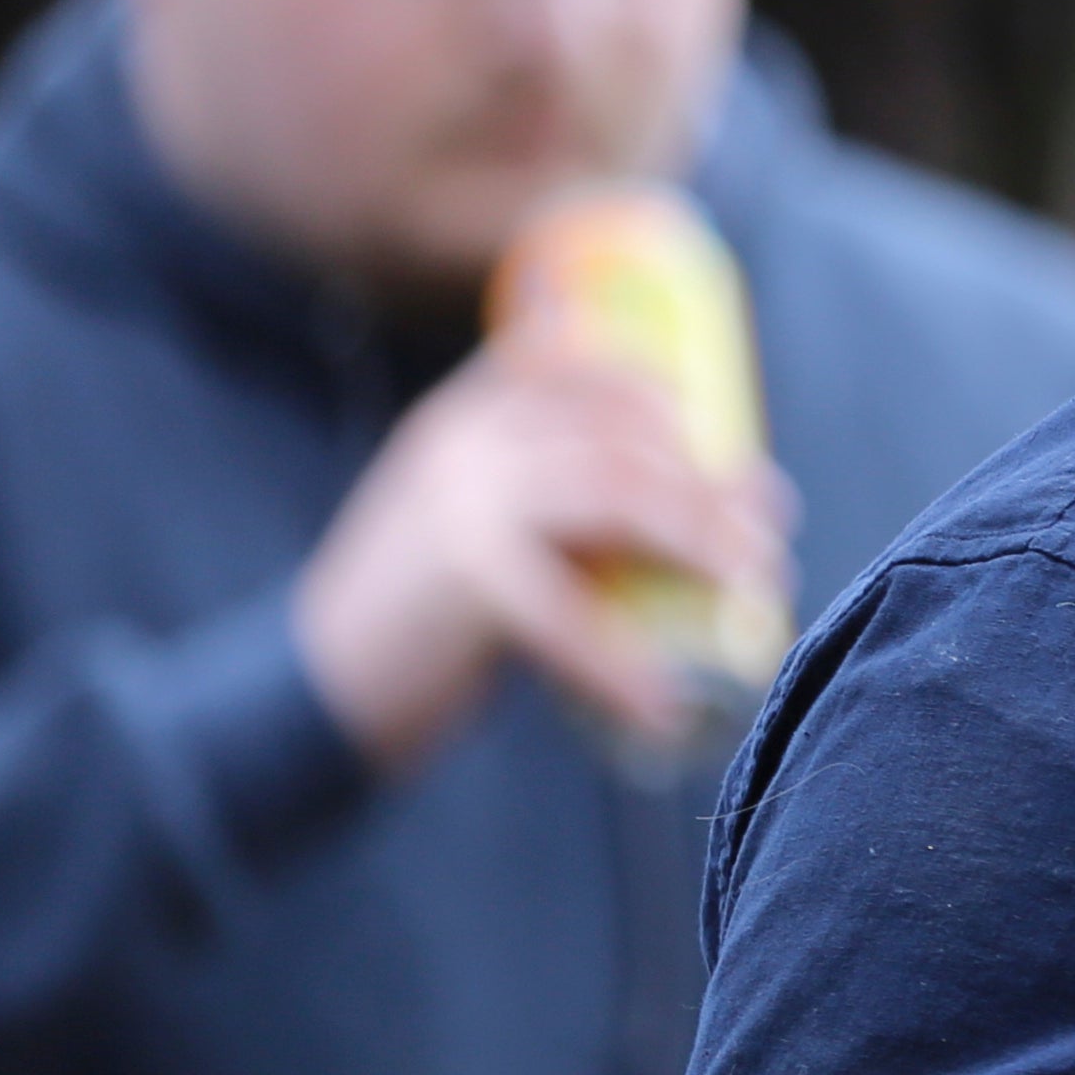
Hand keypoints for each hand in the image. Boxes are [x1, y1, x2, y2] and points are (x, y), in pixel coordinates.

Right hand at [290, 339, 793, 773]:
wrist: (303, 691)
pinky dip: (629, 667)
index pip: (575, 367)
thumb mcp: (464, 525)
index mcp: (461, 419)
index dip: (660, 393)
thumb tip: (672, 509)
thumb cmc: (410, 621)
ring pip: (621, 499)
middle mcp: (463, 443)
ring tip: (756, 585)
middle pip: (623, 442)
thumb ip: (540, 500)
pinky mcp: (466, 579)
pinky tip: (667, 707)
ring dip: (703, 542)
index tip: (723, 437)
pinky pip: (577, 619)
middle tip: (771, 525)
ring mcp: (461, 504)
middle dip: (711, 481)